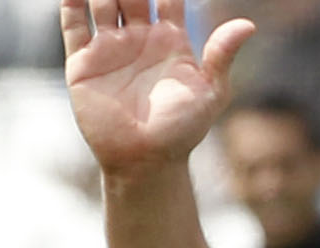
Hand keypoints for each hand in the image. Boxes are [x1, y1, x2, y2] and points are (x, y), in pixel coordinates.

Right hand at [64, 0, 254, 178]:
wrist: (145, 160)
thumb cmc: (182, 130)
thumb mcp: (210, 91)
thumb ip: (222, 55)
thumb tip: (249, 25)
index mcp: (170, 41)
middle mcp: (139, 39)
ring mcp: (110, 48)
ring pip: (101, 2)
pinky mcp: (83, 62)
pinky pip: (73, 25)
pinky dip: (71, 2)